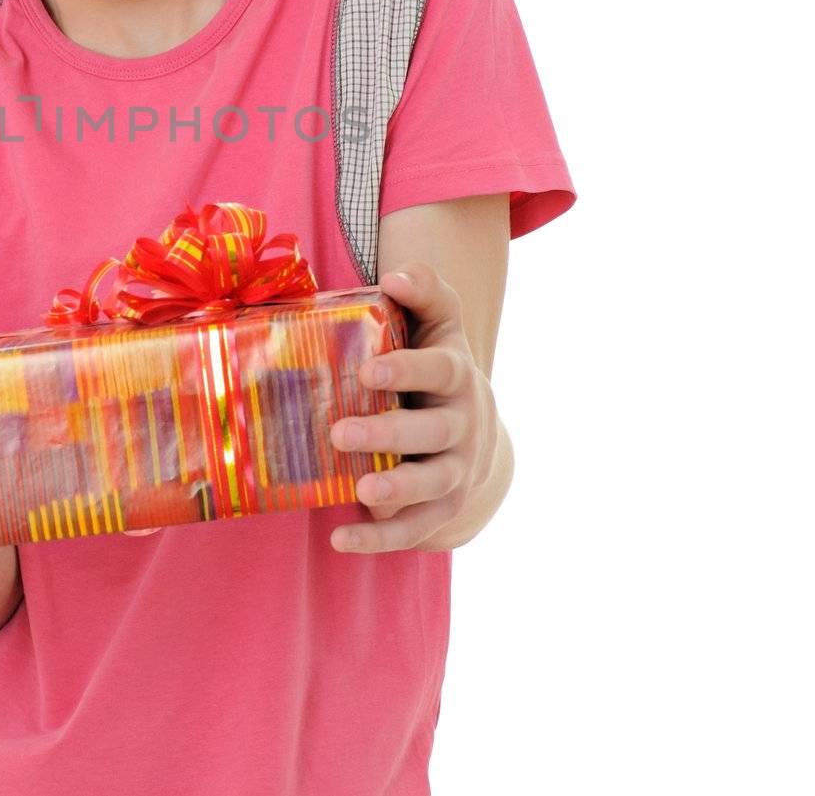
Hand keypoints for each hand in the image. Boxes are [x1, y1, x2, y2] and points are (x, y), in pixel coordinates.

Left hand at [327, 265, 498, 553]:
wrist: (472, 433)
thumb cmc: (434, 367)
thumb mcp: (437, 324)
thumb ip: (424, 292)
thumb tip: (395, 275)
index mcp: (456, 375)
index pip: (439, 368)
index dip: (407, 369)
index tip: (367, 369)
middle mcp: (462, 424)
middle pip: (433, 431)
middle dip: (389, 433)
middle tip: (341, 432)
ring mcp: (454, 470)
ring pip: (431, 483)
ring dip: (397, 489)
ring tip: (361, 489)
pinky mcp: (441, 510)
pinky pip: (414, 529)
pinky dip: (379, 538)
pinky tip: (341, 538)